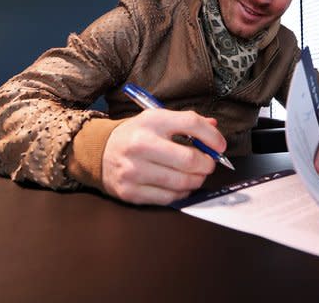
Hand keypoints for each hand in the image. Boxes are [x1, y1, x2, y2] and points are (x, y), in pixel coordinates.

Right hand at [101, 108, 225, 204]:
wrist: (98, 151)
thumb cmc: (135, 135)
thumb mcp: (158, 120)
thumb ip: (187, 122)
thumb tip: (214, 129)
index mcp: (151, 121)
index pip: (192, 124)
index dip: (213, 137)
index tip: (220, 146)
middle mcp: (141, 145)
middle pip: (190, 160)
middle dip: (207, 164)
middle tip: (208, 164)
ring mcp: (134, 171)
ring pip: (182, 182)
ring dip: (196, 180)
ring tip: (194, 175)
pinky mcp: (131, 192)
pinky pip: (169, 198)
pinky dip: (181, 193)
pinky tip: (180, 185)